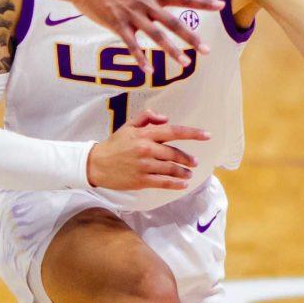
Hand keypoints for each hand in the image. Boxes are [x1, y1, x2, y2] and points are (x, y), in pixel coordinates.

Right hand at [62, 0, 217, 59]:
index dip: (202, 1)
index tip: (220, 5)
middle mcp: (145, 4)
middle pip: (173, 22)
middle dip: (191, 37)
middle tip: (207, 50)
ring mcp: (131, 16)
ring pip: (155, 36)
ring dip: (171, 51)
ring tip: (185, 64)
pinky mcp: (117, 26)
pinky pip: (131, 45)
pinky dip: (140, 58)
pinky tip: (149, 72)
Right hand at [85, 109, 209, 191]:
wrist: (96, 164)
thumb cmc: (114, 144)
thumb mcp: (128, 126)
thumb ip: (147, 118)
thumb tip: (166, 118)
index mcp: (144, 135)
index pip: (173, 131)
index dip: (192, 133)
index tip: (206, 135)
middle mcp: (146, 149)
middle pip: (174, 153)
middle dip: (188, 159)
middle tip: (194, 162)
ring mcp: (144, 166)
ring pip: (171, 169)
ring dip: (183, 172)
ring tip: (189, 173)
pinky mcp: (141, 180)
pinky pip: (163, 182)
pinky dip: (176, 184)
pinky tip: (183, 184)